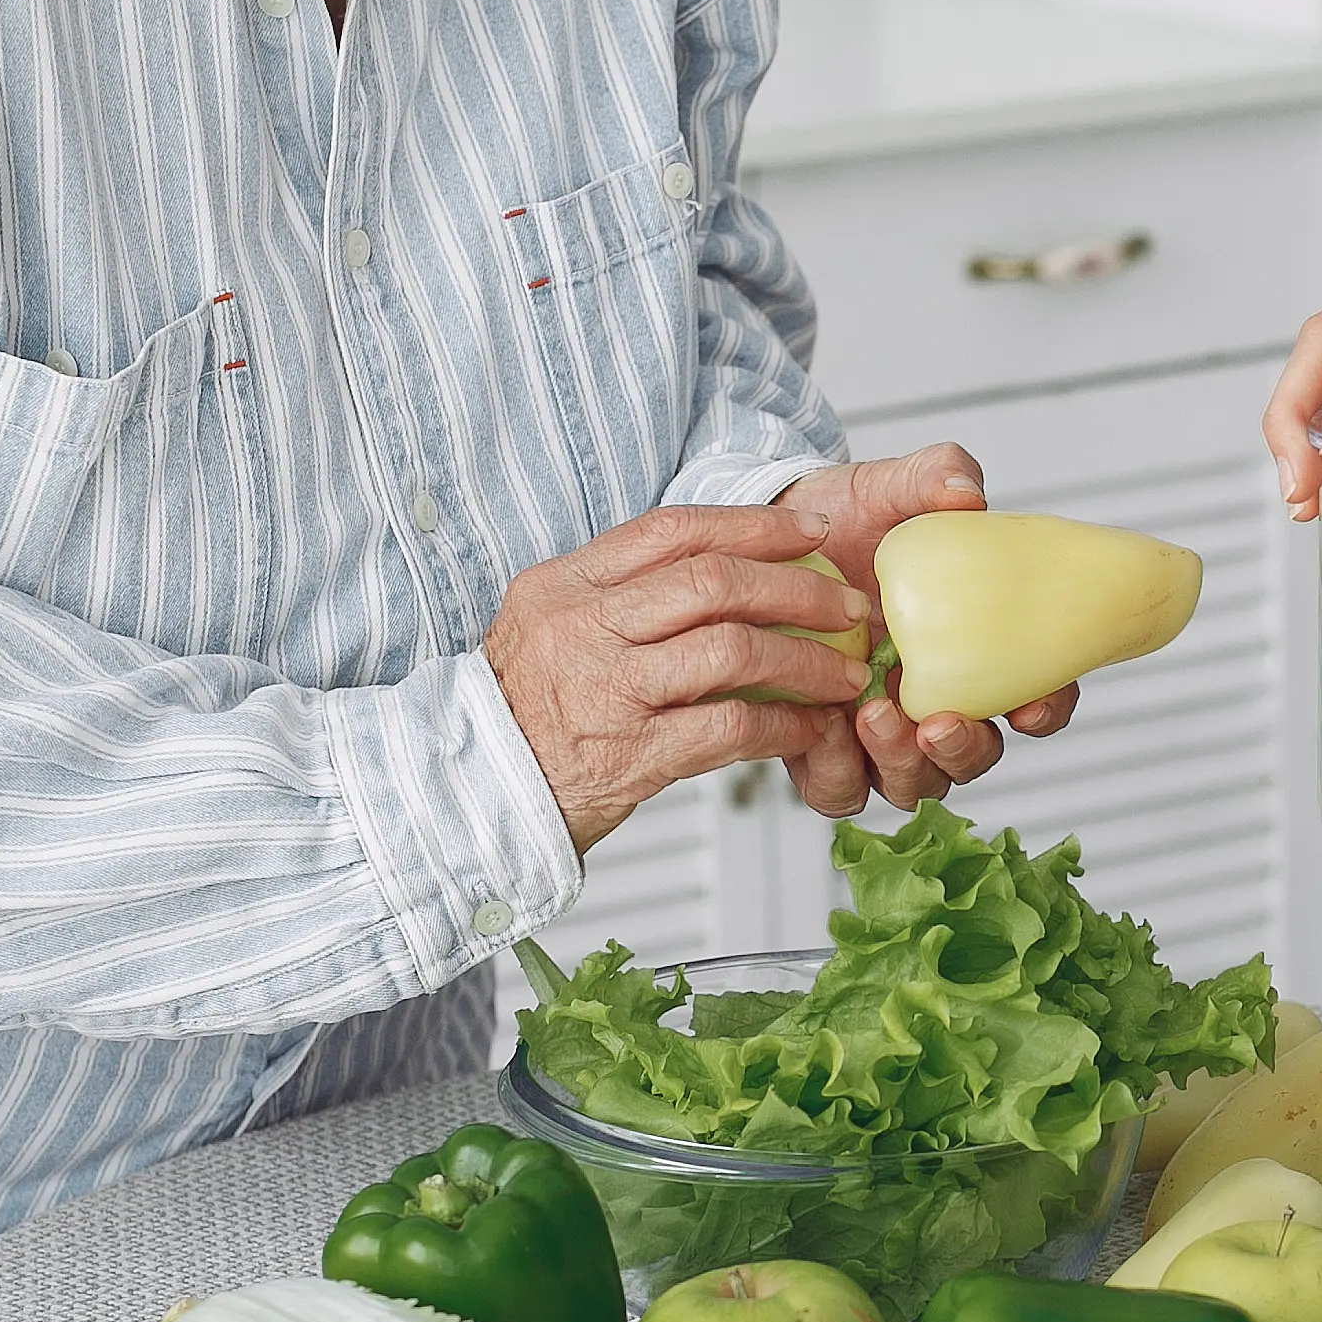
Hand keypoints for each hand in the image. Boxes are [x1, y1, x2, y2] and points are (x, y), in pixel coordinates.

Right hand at [482, 502, 878, 853]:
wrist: (472, 797)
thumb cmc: (525, 712)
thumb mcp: (548, 627)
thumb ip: (617, 595)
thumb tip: (719, 566)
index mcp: (563, 584)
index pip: (672, 530)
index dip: (753, 524)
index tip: (812, 530)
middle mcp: (582, 627)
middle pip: (713, 582)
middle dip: (798, 589)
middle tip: (848, 605)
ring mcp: (607, 691)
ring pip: (733, 650)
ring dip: (806, 659)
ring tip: (845, 670)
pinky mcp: (630, 756)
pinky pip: (730, 727)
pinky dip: (783, 725)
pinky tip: (810, 728)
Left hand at [771, 448, 1078, 817]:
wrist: (770, 539)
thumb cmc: (846, 518)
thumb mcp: (888, 487)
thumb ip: (933, 476)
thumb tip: (966, 491)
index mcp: (979, 652)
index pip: (1038, 697)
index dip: (1048, 708)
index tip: (1033, 702)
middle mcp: (938, 702)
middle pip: (977, 757)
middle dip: (964, 750)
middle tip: (935, 722)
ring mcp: (883, 735)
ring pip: (915, 784)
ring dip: (903, 764)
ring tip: (871, 716)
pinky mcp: (825, 751)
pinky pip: (841, 789)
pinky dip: (837, 771)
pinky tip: (822, 728)